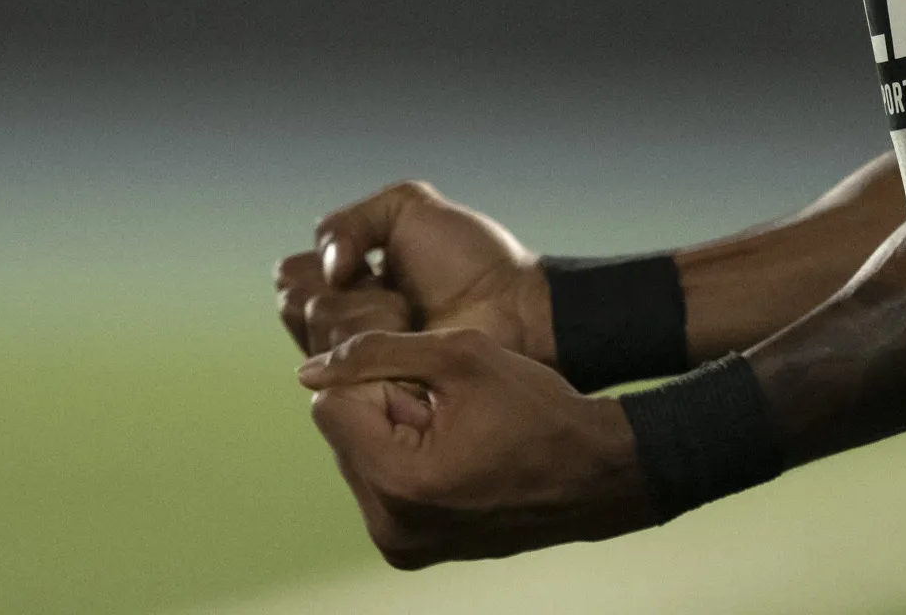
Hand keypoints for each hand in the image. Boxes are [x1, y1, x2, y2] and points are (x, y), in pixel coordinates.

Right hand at [274, 180, 551, 362]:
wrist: (511, 306)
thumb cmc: (468, 259)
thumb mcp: (406, 208)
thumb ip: (350, 221)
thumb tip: (329, 269)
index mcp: (344, 281)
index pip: (290, 276)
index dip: (322, 266)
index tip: (364, 264)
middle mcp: (342, 322)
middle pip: (295, 303)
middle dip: (344, 291)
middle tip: (394, 292)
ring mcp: (357, 360)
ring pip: (317, 328)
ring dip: (366, 312)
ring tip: (409, 316)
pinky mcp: (373, 389)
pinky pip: (341, 360)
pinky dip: (374, 337)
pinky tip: (408, 335)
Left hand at [300, 328, 650, 565]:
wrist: (596, 474)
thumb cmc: (536, 407)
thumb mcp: (459, 355)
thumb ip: (375, 353)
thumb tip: (308, 369)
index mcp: (398, 480)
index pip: (330, 407)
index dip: (375, 379)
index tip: (428, 385)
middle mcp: (390, 525)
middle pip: (342, 435)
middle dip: (383, 409)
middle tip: (448, 409)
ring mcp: (400, 545)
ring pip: (359, 457)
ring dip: (394, 433)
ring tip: (455, 431)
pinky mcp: (410, 551)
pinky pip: (380, 486)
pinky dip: (406, 460)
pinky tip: (455, 454)